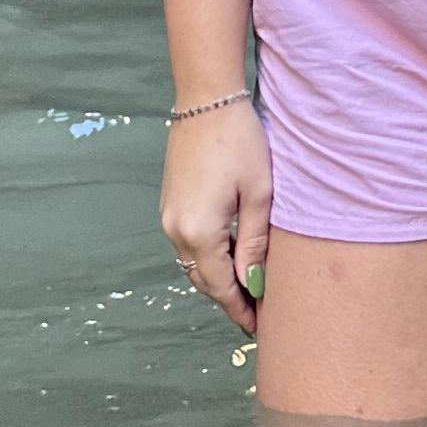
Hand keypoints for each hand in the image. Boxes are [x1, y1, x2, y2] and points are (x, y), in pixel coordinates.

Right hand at [161, 102, 273, 333]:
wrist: (206, 99)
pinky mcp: (169, 203)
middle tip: (259, 310)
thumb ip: (255, 242)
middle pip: (203, 280)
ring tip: (249, 284)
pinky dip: (208, 255)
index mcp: (199, 231)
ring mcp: (168, 216)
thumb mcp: (259, 194)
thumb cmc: (239, 141)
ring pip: (194, 262)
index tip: (259, 326)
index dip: (240, 309)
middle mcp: (175, 229)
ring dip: (218, 276)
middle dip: (229, 297)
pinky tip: (232, 252)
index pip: (220, 287)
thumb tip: (254, 281)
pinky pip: (188, 242)